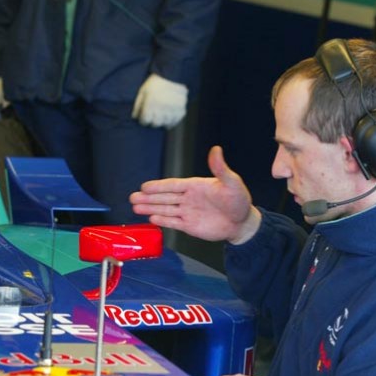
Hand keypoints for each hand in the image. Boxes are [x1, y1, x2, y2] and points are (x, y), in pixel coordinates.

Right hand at [130, 146, 261, 243]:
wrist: (242, 223)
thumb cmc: (239, 200)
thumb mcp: (232, 183)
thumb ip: (220, 168)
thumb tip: (216, 150)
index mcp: (195, 186)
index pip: (173, 185)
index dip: (158, 186)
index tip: (144, 186)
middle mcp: (188, 198)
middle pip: (164, 197)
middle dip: (148, 197)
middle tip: (132, 197)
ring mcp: (187, 212)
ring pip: (165, 209)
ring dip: (150, 208)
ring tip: (135, 207)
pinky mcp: (189, 226)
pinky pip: (173, 223)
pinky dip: (162, 221)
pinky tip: (151, 218)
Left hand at [131, 74, 187, 127]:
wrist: (172, 75)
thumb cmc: (155, 83)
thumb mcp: (142, 91)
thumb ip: (137, 105)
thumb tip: (134, 117)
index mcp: (151, 103)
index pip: (145, 120)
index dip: (143, 120)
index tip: (144, 117)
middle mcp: (162, 107)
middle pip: (156, 123)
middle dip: (152, 121)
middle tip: (153, 117)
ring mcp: (173, 109)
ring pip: (166, 123)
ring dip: (162, 122)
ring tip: (161, 117)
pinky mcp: (181, 109)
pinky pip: (176, 120)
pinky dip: (172, 121)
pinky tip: (169, 117)